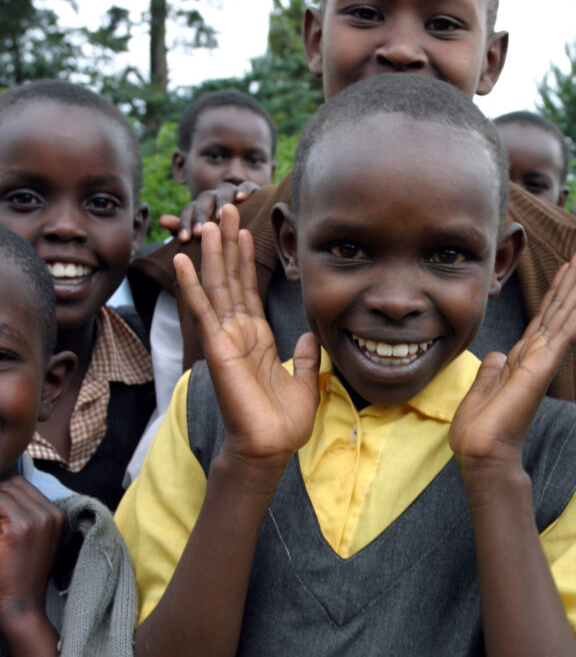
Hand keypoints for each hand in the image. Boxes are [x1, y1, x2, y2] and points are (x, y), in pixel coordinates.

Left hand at [0, 477, 64, 640]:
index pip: (22, 486)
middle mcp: (52, 514)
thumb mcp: (34, 542)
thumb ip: (26, 517)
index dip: (3, 495)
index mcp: (58, 517)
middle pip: (13, 485)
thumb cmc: (22, 575)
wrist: (20, 604)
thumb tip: (4, 492)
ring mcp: (38, 519)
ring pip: (3, 491)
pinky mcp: (21, 526)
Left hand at [160, 181, 260, 242]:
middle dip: (201, 215)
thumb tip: (161, 220)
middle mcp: (215, 197)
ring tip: (220, 217)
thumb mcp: (202, 236)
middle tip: (200, 233)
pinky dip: (245, 189)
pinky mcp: (251, 190)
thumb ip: (182, 228)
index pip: (189, 210)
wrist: (246, 231)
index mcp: (201, 208)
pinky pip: (247, 185)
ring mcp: (232, 191)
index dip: (185, 224)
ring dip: (221, 202)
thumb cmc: (221, 237)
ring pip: (224, 190)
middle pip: (205, 199)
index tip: (185, 240)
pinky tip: (242, 198)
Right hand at [174, 203, 319, 473]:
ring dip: (214, 254)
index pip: (249, 291)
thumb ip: (304, 357)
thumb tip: (310, 336)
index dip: (247, 260)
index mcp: (257, 339)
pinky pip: (203, 311)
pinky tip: (184, 260)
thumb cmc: (284, 423)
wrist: (270, 447)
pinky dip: (193, 284)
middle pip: (232, 280)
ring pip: (217, 287)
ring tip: (210, 222)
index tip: (247, 230)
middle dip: (230, 245)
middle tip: (226, 209)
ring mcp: (225, 339)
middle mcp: (238, 334)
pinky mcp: (218, 348)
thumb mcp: (304, 382)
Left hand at [450, 240, 575, 469]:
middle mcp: (537, 356)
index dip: (557, 289)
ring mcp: (543, 361)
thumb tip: (495, 355)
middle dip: (575, 276)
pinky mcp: (543, 368)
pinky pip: (565, 332)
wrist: (481, 454)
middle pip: (560, 308)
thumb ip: (492, 370)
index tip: (568, 263)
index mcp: (523, 360)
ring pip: (567, 314)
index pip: (544, 316)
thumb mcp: (481, 390)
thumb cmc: (480, 431)